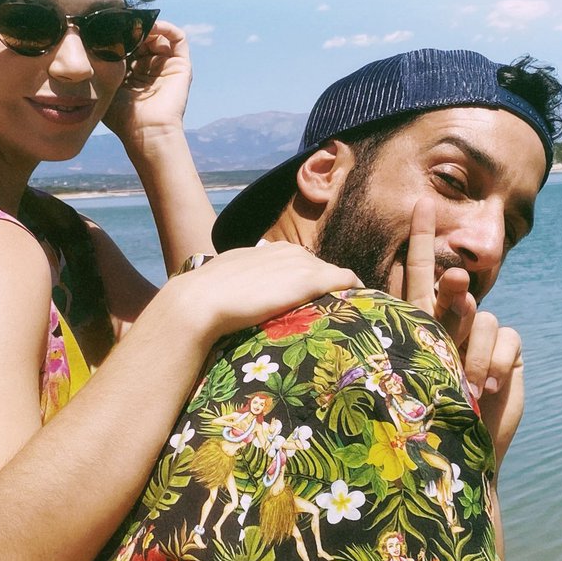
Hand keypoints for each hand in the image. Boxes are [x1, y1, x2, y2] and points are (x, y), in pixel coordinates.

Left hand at [103, 20, 192, 144]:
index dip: (119, 35)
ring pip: (159, 35)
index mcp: (134, 73)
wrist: (145, 130)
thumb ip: (103, 63)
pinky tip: (151, 27)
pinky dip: (166, 28)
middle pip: (144, 38)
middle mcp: (152, 68)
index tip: (106, 27)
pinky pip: (178, 39)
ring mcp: (167, 66)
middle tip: (120, 24)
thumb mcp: (107, 84)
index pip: (128, 45)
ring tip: (135, 26)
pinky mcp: (181, 65)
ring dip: (147, 27)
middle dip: (133, 29)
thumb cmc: (122, 115)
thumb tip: (95, 39)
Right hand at [167, 241, 360, 340]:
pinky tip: (361, 301)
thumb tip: (243, 298)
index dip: (309, 283)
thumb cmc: (207, 297)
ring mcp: (301, 264)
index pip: (300, 264)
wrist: (199, 301)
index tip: (314, 300)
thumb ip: (245, 282)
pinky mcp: (310, 279)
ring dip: (340, 290)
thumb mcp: (230, 280)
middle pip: (320, 268)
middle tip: (335, 309)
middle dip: (328, 286)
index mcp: (271, 250)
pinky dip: (354, 289)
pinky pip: (344, 279)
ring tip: (350, 309)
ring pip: (334, 274)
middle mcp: (290, 251)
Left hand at [395, 200, 524, 465]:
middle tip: (453, 287)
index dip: (422, 237)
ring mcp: (483, 336)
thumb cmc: (424, 415)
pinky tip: (487, 388)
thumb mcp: (418, 364)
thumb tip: (454, 282)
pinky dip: (496, 363)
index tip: (421, 203)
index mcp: (418, 321)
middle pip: (455, 287)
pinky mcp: (508, 351)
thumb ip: (431, 321)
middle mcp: (452, 323)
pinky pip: (506, 338)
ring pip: (484, 317)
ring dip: (474, 354)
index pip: (418, 272)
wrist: (458, 452)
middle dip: (454, 289)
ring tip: (465, 387)